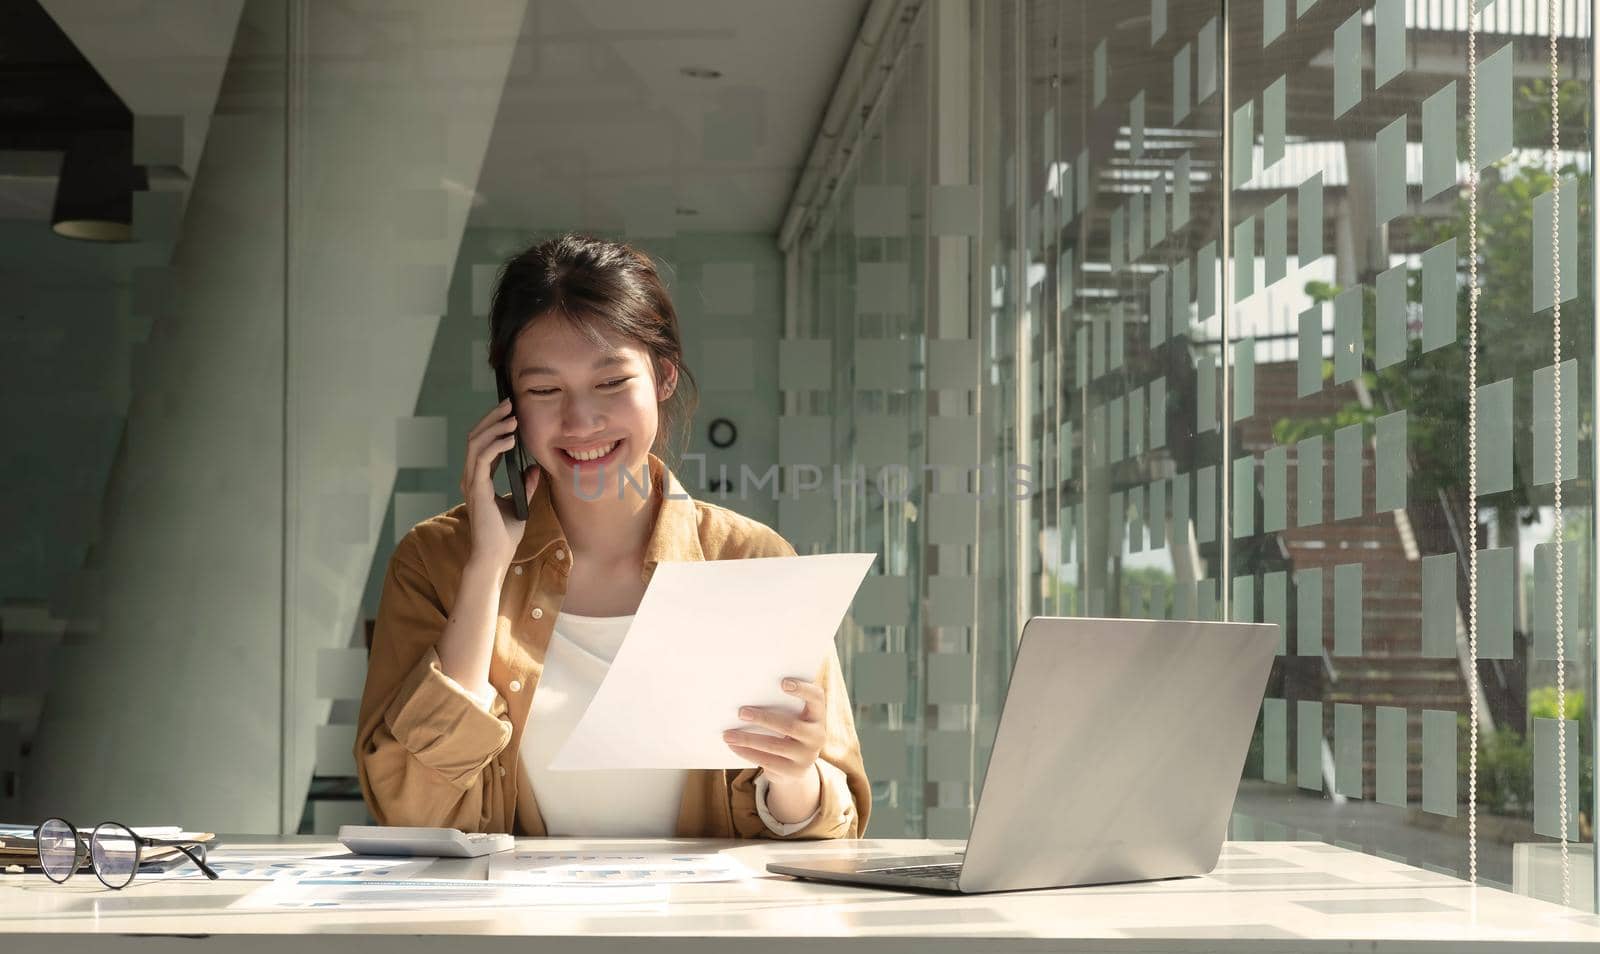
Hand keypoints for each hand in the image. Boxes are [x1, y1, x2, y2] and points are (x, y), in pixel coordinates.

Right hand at [461, 398, 540, 569]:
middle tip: (509, 404)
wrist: (496, 556)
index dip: (495, 425)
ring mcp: (472, 482)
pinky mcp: (477, 489)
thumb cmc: (505, 535)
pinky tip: (511, 439)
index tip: (511, 412)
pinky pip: (482, 458)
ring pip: (476, 443)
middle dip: (492, 418)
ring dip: (494, 427)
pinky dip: (496, 445)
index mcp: (480, 478)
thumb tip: (534, 467)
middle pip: (476, 436)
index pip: (483, 443)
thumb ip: (525, 484)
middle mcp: (472, 477)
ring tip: (512, 417)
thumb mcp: (520, 503)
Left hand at [722, 678, 825, 783]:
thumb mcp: (793, 717)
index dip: (802, 689)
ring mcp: (807, 756)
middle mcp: (817, 735)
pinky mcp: (794, 771)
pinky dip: (748, 752)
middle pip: (790, 726)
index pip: (817, 697)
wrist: (797, 766)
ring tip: (727, 734)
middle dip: (763, 718)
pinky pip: (767, 761)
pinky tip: (733, 746)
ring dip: (748, 739)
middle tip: (740, 712)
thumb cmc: (789, 730)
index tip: (783, 683)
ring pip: (775, 745)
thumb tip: (748, 692)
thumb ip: (781, 704)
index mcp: (817, 715)